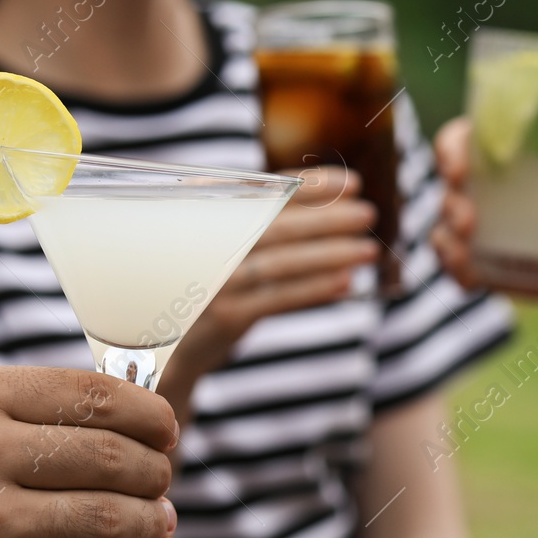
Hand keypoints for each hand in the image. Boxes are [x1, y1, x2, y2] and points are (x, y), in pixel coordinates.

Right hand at [0, 367, 183, 537]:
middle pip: (115, 457)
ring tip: (160, 521)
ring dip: (155, 521)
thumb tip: (136, 419)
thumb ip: (29, 411)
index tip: (166, 432)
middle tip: (161, 482)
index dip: (151, 417)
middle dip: (156, 472)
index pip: (96, 396)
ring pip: (113, 518)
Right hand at [164, 166, 376, 405]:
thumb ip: (263, 230)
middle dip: (327, 217)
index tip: (352, 183)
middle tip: (368, 213)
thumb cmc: (209, 292)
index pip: (264, 191)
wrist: (168, 354)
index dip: (311, 186)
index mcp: (205, 216)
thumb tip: (332, 213)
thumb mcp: (229, 254)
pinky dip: (313, 290)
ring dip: (330, 253)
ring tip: (367, 249)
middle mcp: (204, 242)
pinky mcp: (222, 317)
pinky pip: (276, 299)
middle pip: (276, 224)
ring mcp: (212, 281)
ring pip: (281, 262)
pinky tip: (345, 283)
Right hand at [430, 116, 537, 300]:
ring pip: (446, 227)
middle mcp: (492, 188)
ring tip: (466, 252)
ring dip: (447, 239)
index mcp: (517, 155)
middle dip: (451, 200)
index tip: (461, 166)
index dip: (452, 147)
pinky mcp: (489, 264)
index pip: (468, 138)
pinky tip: (471, 278)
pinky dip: (458, 272)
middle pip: (451, 185)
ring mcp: (486, 228)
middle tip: (469, 220)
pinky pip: (461, 267)